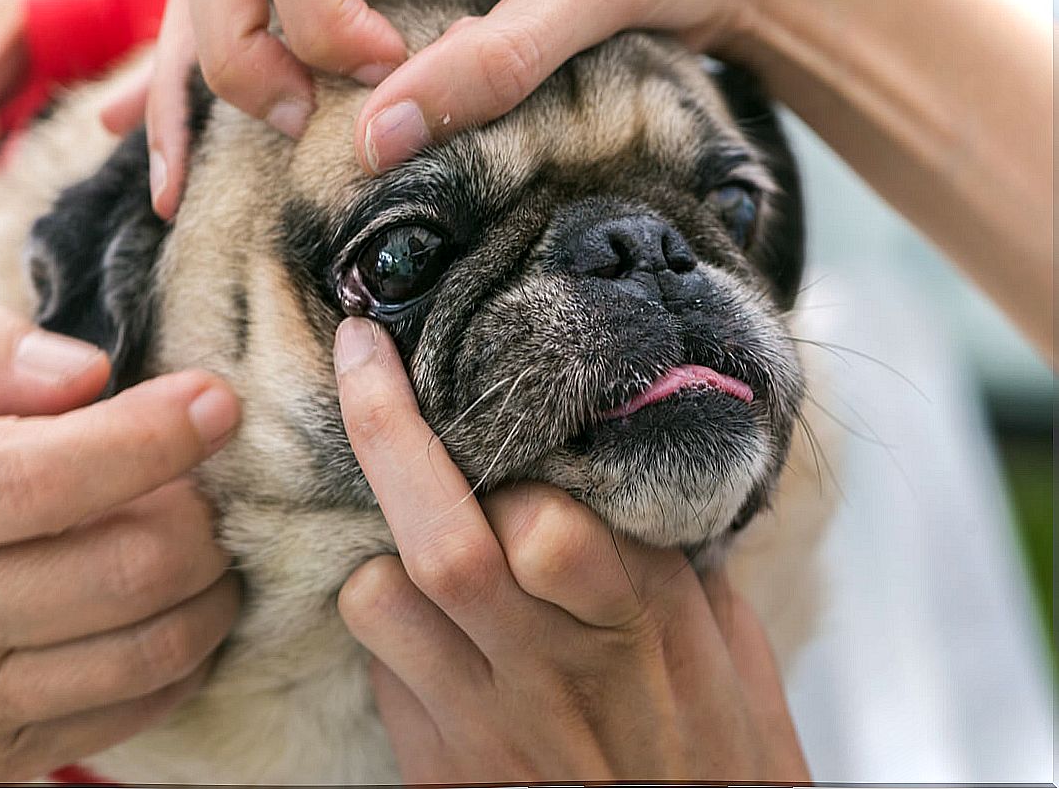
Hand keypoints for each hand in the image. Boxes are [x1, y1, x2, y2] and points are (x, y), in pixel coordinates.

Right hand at [0, 303, 241, 781]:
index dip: (144, 439)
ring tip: (204, 538)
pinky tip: (175, 602)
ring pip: (153, 648)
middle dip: (200, 515)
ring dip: (212, 584)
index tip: (214, 403)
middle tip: (208, 483)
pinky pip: (140, 706)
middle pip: (124, 570)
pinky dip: (188, 651)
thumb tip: (85, 375)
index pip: (34, 482)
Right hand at [105, 0, 749, 216]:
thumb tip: (384, 138)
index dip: (309, 14)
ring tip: (159, 172)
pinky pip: (267, 18)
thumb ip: (499, 53)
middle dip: (220, 61)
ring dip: (190, 83)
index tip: (377, 77)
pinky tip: (164, 125)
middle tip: (253, 146)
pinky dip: (213, 75)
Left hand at [331, 317, 808, 782]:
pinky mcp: (436, 767)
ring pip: (377, 596)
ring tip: (415, 527)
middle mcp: (551, 670)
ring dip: (381, 544)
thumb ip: (680, 564)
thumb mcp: (737, 653)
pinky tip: (423, 612)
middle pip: (444, 542)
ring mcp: (482, 723)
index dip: (515, 451)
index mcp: (640, 628)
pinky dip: (387, 617)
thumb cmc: (723, 764)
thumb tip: (629, 479)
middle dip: (388, 431)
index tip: (493, 392)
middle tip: (362, 352)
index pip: (550, 522)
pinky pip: (377, 664)